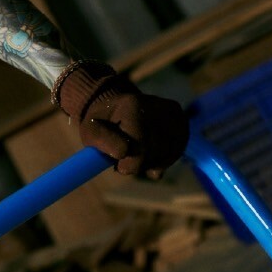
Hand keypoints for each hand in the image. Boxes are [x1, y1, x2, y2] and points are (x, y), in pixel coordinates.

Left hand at [55, 61, 188, 178]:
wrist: (119, 108)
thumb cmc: (103, 124)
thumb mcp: (90, 131)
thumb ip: (101, 141)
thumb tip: (124, 152)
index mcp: (132, 106)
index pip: (139, 147)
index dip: (128, 165)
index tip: (118, 166)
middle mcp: (156, 105)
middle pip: (155, 152)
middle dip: (140, 164)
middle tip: (127, 161)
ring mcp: (172, 112)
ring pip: (168, 154)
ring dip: (152, 163)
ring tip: (138, 156)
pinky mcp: (181, 120)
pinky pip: (177, 151)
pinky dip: (164, 159)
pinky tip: (151, 155)